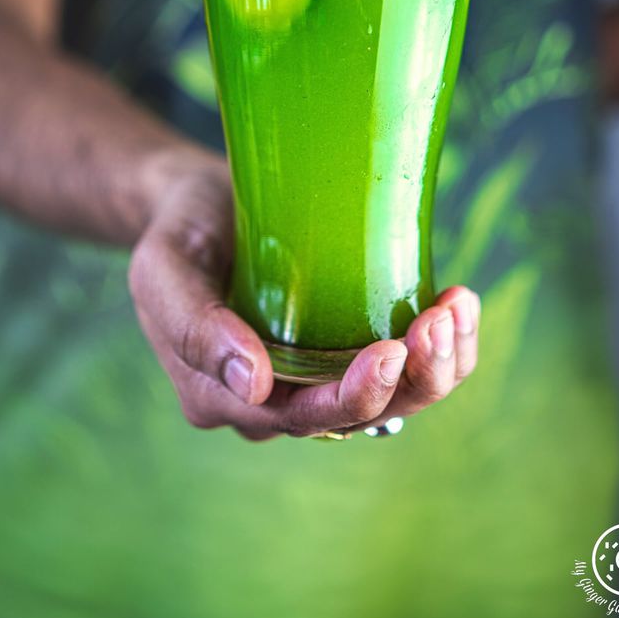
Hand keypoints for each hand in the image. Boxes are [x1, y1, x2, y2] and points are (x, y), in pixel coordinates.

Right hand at [128, 160, 480, 440]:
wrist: (200, 199)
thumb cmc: (179, 230)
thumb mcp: (162, 267)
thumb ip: (194, 324)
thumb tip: (255, 382)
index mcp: (221, 396)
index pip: (299, 418)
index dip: (354, 395)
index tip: (391, 349)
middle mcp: (274, 401)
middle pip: (356, 417)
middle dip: (408, 380)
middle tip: (435, 322)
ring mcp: (316, 375)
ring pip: (392, 401)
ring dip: (436, 366)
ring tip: (454, 309)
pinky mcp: (349, 344)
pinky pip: (406, 369)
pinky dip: (442, 346)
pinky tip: (456, 301)